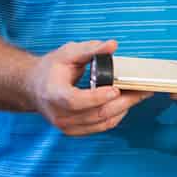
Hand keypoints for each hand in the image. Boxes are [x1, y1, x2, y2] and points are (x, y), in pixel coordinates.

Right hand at [24, 40, 149, 135]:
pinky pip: (101, 126)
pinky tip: (126, 103)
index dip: (97, 97)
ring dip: (124, 109)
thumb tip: (112, 45)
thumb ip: (90, 50)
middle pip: (95, 114)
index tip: (116, 88)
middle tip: (142, 89)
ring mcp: (67, 126)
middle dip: (122, 102)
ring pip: (102, 122)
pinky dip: (116, 115)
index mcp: (53, 94)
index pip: (75, 101)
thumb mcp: (67, 53)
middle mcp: (59, 114)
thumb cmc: (50, 69)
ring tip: (139, 94)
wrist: (34, 88)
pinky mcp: (75, 131)